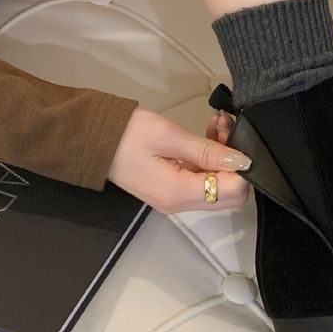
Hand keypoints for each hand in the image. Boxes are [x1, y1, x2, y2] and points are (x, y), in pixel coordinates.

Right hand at [109, 108, 249, 213]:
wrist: (90, 139)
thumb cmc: (125, 134)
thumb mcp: (168, 136)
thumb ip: (207, 151)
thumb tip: (241, 161)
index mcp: (178, 193)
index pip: (233, 191)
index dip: (241, 167)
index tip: (234, 137)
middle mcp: (179, 204)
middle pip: (230, 196)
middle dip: (235, 165)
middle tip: (226, 130)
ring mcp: (175, 201)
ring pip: (218, 189)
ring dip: (224, 161)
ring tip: (217, 127)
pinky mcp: (172, 192)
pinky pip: (202, 183)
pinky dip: (210, 163)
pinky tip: (207, 138)